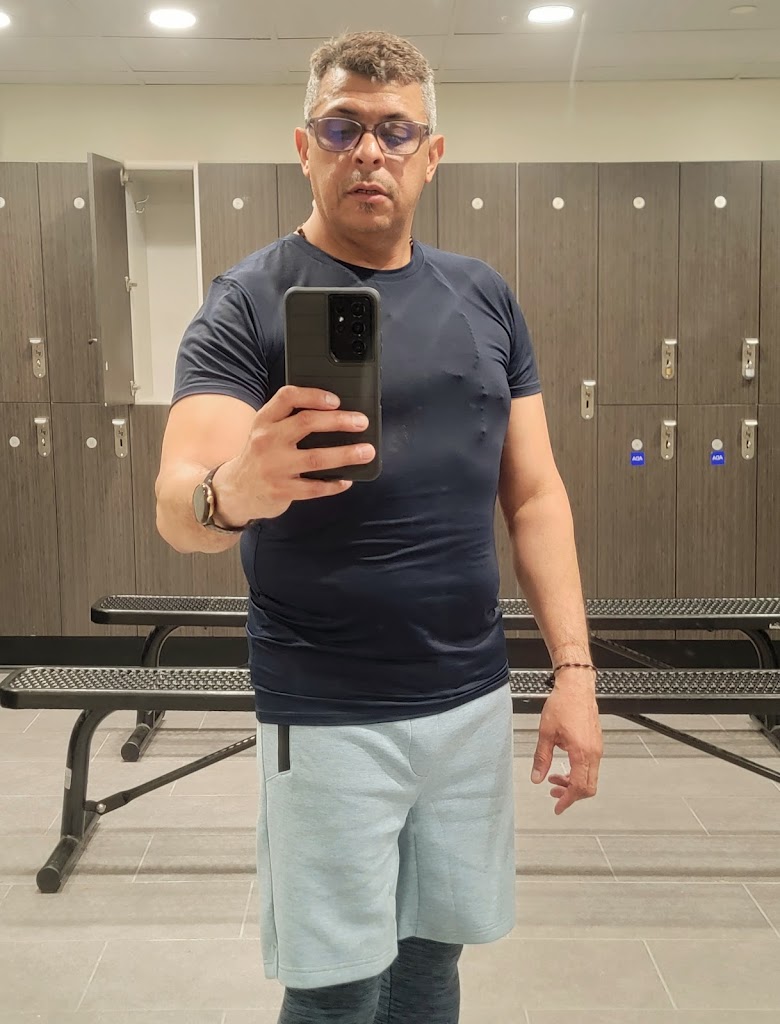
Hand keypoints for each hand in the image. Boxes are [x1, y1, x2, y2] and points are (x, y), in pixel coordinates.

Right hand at [214, 386, 374, 521]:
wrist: (235, 490)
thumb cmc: (260, 456)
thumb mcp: (265, 432)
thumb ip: (289, 420)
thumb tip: (337, 415)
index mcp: (264, 420)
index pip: (287, 397)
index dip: (314, 395)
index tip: (336, 400)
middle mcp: (266, 440)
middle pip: (307, 423)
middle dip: (339, 420)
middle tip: (361, 422)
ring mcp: (274, 467)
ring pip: (316, 458)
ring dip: (346, 454)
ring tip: (366, 451)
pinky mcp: (281, 491)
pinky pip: (314, 488)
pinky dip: (334, 484)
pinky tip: (347, 479)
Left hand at [531, 672, 602, 814]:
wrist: (576, 687)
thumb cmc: (563, 704)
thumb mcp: (546, 733)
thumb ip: (541, 758)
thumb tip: (537, 777)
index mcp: (582, 753)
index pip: (578, 787)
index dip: (568, 800)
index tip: (558, 807)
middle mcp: (593, 753)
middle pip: (588, 787)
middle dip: (571, 795)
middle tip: (554, 795)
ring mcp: (597, 748)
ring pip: (590, 777)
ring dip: (573, 783)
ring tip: (555, 780)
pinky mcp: (596, 743)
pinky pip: (591, 766)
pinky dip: (578, 772)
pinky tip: (564, 766)